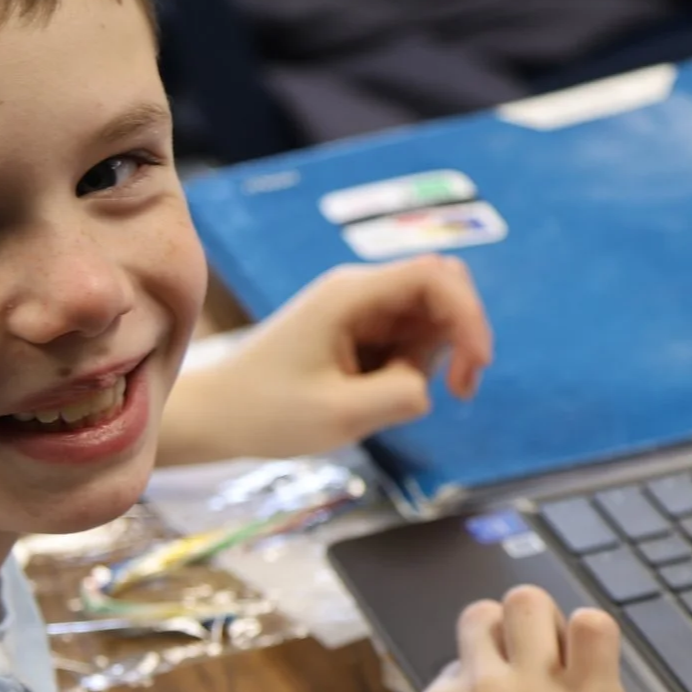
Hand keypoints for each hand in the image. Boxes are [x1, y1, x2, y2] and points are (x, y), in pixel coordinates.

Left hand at [156, 256, 491, 464]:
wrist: (218, 415)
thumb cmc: (268, 413)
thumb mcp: (340, 415)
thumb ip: (400, 395)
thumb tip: (430, 383)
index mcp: (352, 296)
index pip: (435, 277)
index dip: (469, 316)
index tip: (473, 370)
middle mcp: (360, 292)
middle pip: (442, 289)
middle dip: (463, 335)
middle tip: (458, 392)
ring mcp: (360, 311)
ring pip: (429, 319)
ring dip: (436, 359)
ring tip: (391, 404)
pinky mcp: (358, 333)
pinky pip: (407, 340)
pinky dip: (413, 369)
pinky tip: (381, 398)